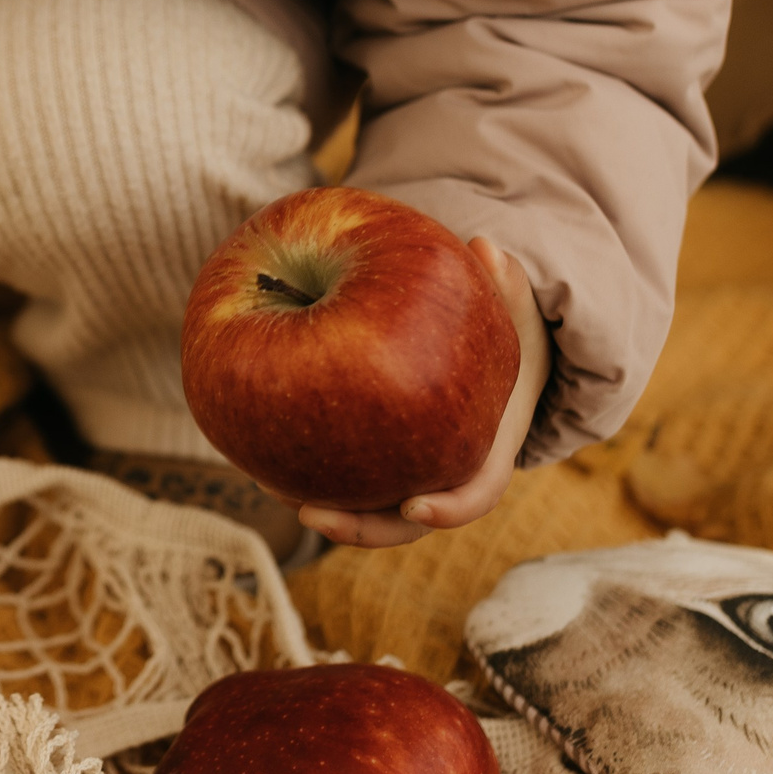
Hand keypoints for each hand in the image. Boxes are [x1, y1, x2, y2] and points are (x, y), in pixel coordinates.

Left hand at [294, 237, 550, 548]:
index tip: (415, 507)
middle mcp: (442, 477)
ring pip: (362, 509)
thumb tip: (486, 247)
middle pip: (400, 524)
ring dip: (316, 504)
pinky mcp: (372, 464)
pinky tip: (259, 451)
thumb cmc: (501, 337)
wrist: (487, 361)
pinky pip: (340, 476)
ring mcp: (404, 476)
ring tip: (269, 481)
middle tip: (310, 512)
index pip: (472, 496)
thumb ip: (506, 286)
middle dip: (356, 526)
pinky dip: (304, 470)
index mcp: (485, 454)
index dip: (448, 509)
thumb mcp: (513, 313)